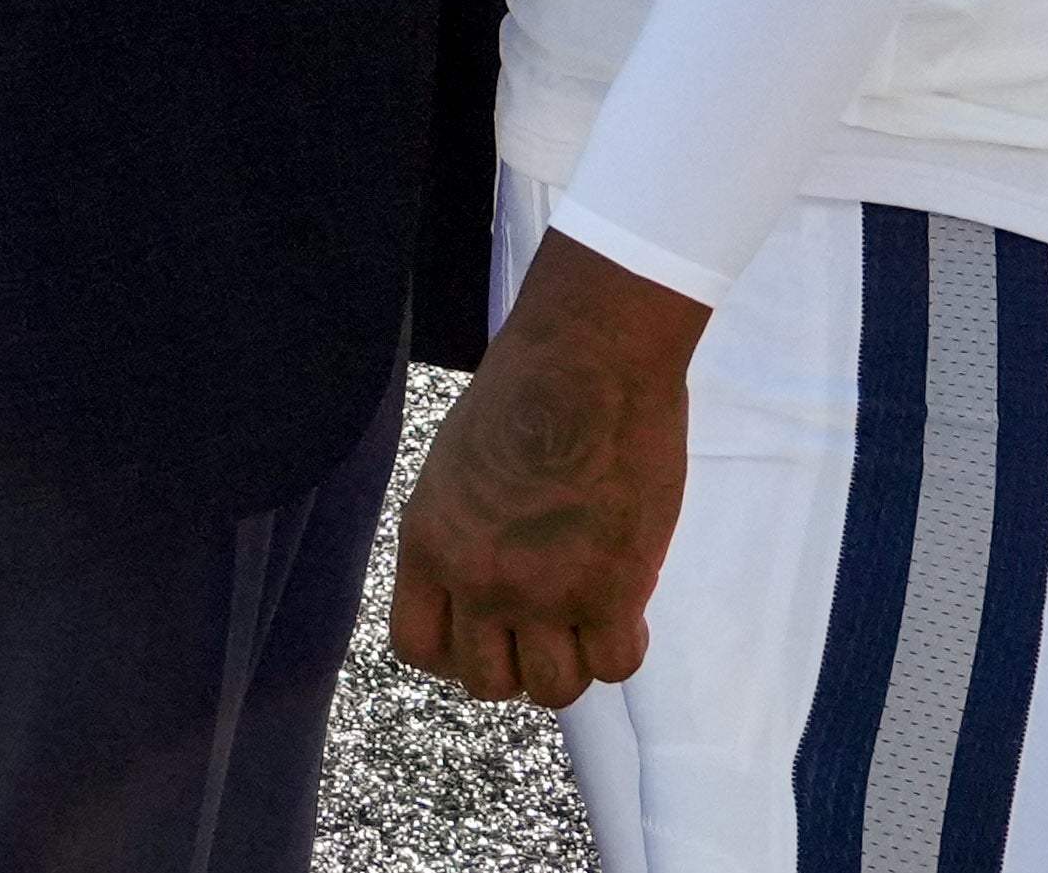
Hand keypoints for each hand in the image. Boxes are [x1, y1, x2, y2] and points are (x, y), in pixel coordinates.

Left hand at [393, 233, 706, 707]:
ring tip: (592, 617)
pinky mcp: (611, 592)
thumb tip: (487, 581)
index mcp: (429, 542)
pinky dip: (624, 646)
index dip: (455, 652)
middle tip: (548, 625)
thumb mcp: (457, 465)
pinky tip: (629, 608)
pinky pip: (615, 666)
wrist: (590, 357)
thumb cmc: (527, 386)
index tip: (487, 632)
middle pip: (487, 683)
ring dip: (573, 661)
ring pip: (552, 690)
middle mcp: (478, 580)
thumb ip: (465, 530)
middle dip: (518, 662)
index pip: (417, 646)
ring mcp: (545, 593)